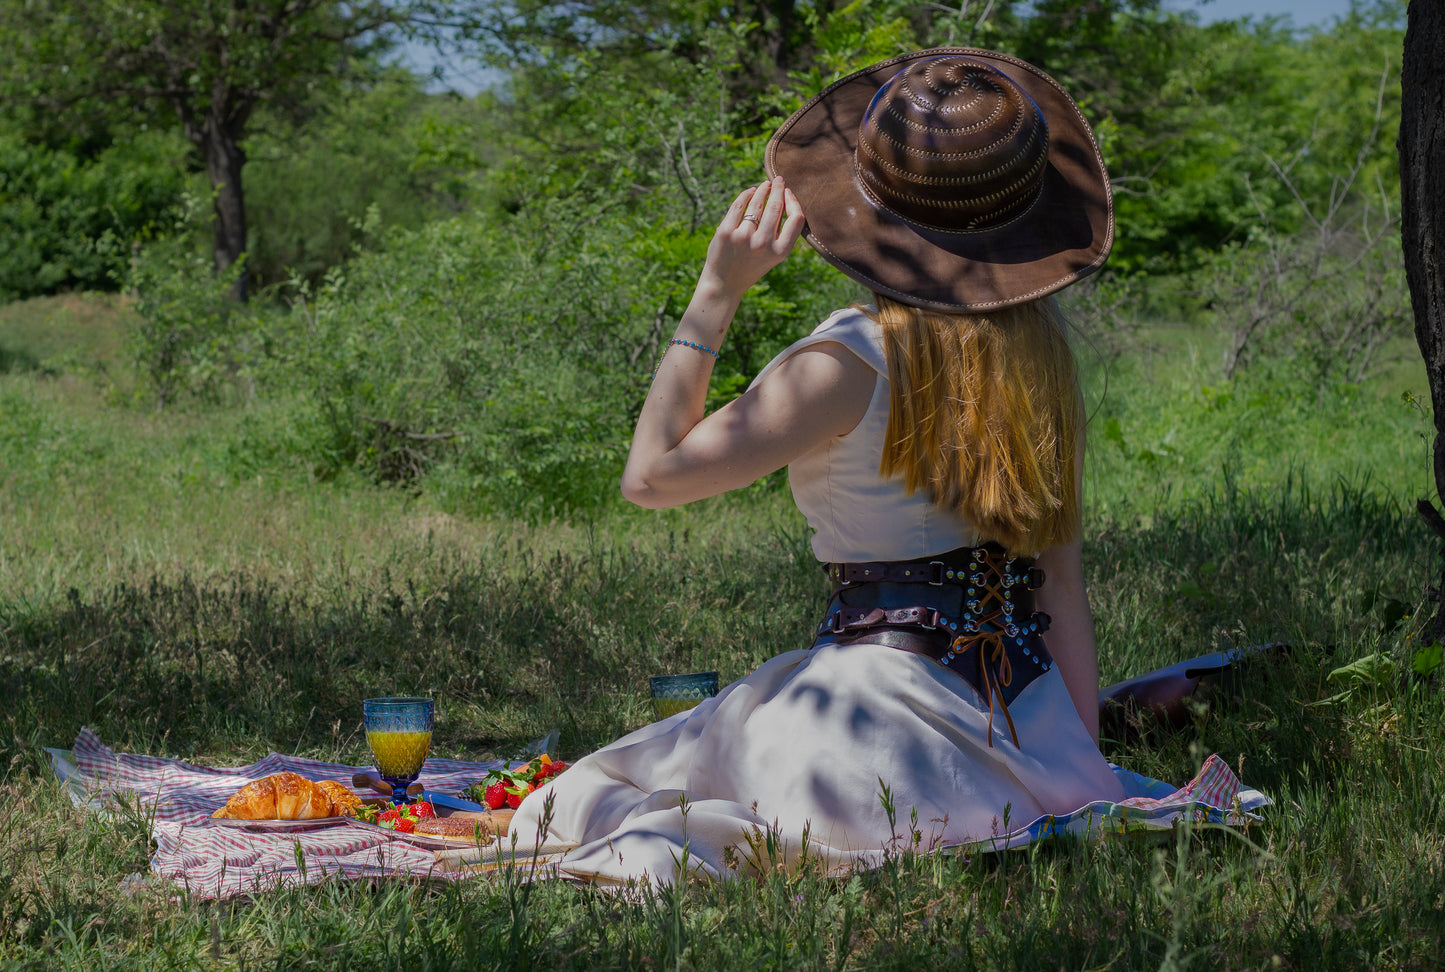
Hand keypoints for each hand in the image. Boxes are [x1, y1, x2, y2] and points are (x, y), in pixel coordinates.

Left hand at [698, 178, 804, 299]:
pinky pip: (738, 206)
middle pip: (776, 207)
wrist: (725, 283)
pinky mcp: (726, 232)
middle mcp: (763, 244)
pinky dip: (746, 195)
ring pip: (757, 204)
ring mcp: (744, 238)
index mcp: (780, 252)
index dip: (793, 202)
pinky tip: (750, 191)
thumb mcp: (773, 255)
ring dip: (762, 190)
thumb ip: (780, 232)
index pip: (796, 219)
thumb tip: (783, 197)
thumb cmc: (751, 266)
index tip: (788, 193)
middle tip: (778, 180)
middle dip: (778, 189)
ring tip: (764, 185)